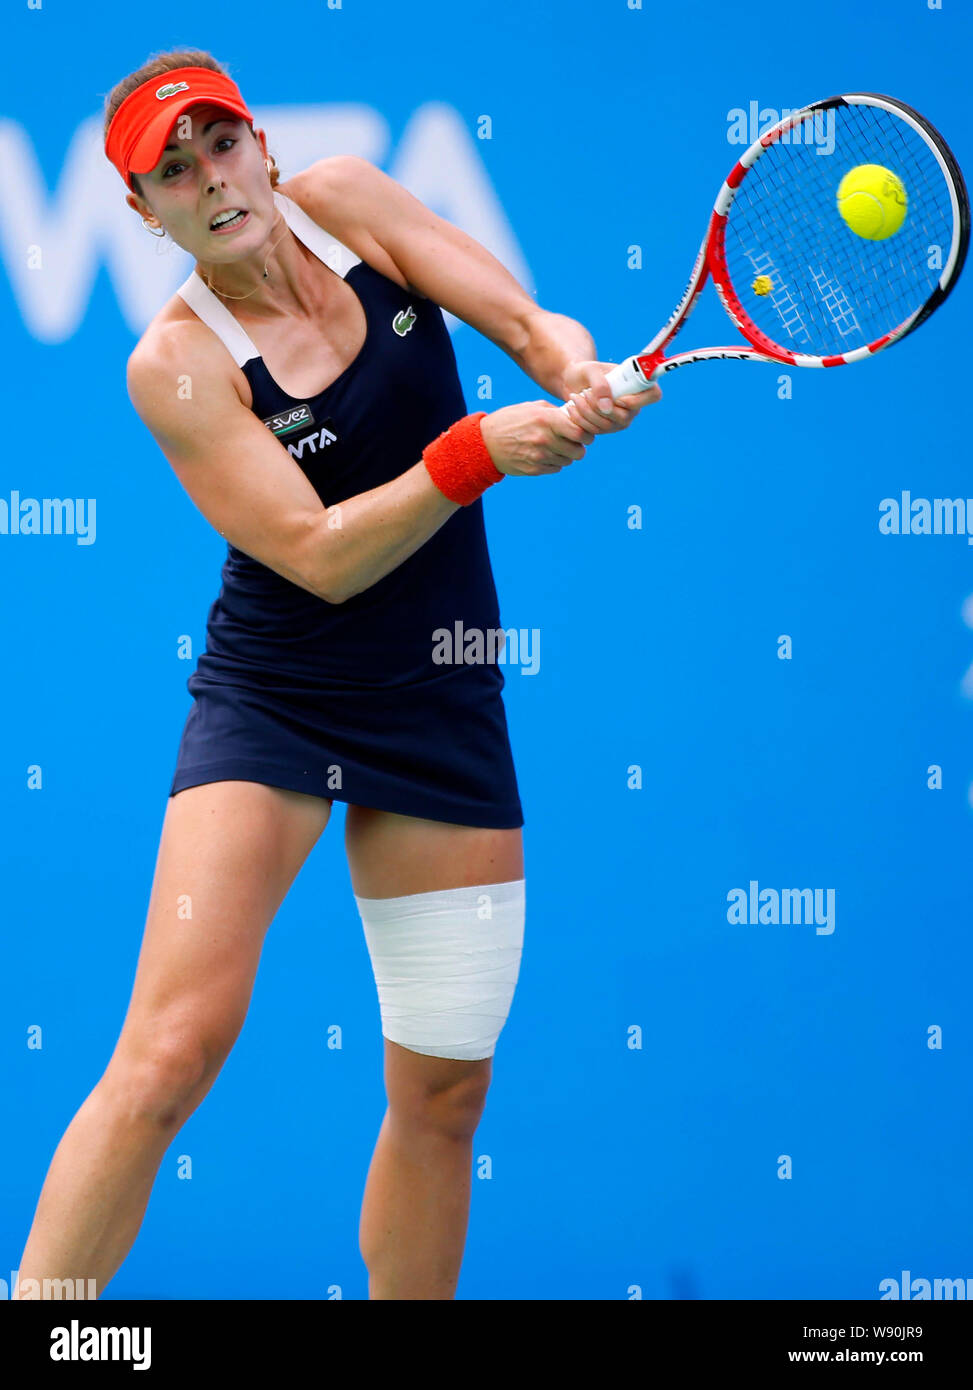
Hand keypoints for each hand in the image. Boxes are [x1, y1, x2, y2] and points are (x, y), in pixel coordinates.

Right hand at [480, 400, 595, 478]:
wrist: (484, 443)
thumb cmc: (509, 421)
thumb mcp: (531, 408)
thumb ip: (555, 412)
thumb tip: (575, 416)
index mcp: (546, 420)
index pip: (580, 432)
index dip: (587, 434)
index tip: (584, 434)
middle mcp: (544, 439)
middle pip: (578, 451)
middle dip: (579, 447)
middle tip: (573, 443)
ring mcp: (539, 457)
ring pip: (568, 461)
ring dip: (566, 455)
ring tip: (555, 447)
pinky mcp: (534, 469)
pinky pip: (555, 468)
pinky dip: (554, 463)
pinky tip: (545, 455)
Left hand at [561, 359, 661, 434]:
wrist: (573, 381)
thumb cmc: (586, 371)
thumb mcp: (591, 370)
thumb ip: (600, 384)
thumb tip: (607, 408)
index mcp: (637, 385)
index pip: (654, 395)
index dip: (638, 400)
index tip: (618, 396)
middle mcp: (633, 405)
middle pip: (625, 417)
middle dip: (600, 407)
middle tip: (585, 393)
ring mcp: (621, 419)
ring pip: (607, 426)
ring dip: (587, 413)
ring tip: (575, 397)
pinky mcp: (606, 428)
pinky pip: (595, 431)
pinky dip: (581, 420)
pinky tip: (573, 407)